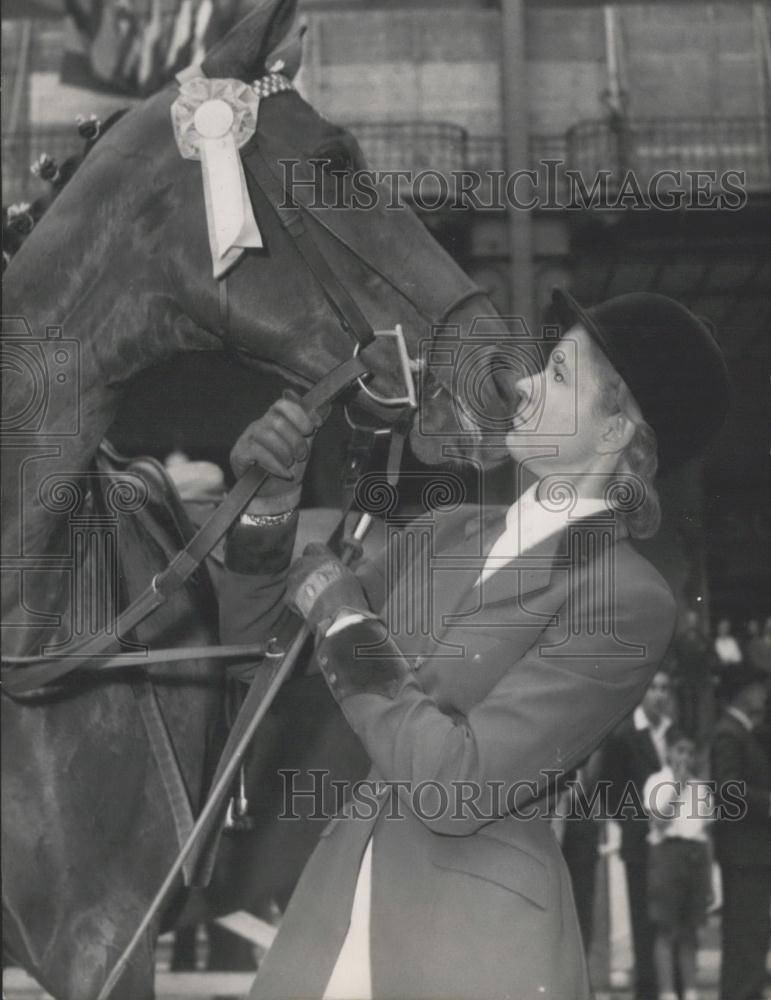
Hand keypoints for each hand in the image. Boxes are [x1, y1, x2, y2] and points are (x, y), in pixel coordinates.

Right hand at [230, 392, 327, 508]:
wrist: (272, 492)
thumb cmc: (286, 465)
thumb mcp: (303, 445)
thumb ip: (311, 427)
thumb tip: (325, 409)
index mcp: (273, 419)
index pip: (282, 404)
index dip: (299, 414)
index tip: (313, 428)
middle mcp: (259, 425)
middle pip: (277, 421)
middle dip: (295, 439)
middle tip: (302, 454)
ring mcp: (248, 438)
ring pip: (268, 435)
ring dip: (285, 452)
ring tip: (290, 463)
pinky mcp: (240, 453)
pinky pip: (258, 452)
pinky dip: (276, 465)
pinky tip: (284, 473)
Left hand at [286, 543, 369, 632]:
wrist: (340, 618)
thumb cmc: (349, 601)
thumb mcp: (351, 577)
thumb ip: (341, 568)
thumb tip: (341, 569)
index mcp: (326, 559)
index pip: (313, 548)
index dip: (314, 556)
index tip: (316, 562)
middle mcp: (310, 565)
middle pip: (300, 562)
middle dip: (305, 571)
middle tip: (314, 582)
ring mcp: (298, 579)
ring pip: (293, 577)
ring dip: (299, 584)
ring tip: (310, 596)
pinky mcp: (290, 595)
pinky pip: (290, 594)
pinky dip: (296, 600)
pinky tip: (307, 606)